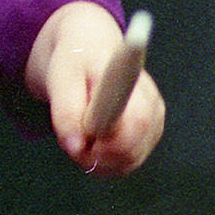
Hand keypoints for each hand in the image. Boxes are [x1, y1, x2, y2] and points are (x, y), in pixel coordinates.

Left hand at [28, 2, 165, 176]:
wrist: (89, 50)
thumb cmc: (75, 60)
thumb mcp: (61, 78)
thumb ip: (66, 112)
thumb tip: (76, 147)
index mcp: (134, 84)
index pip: (137, 123)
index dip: (110, 144)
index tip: (85, 145)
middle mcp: (152, 105)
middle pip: (131, 152)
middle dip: (95, 154)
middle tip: (72, 136)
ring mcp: (154, 124)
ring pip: (126, 163)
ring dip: (96, 158)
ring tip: (79, 131)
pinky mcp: (149, 137)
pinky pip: (125, 164)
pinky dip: (103, 160)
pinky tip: (91, 140)